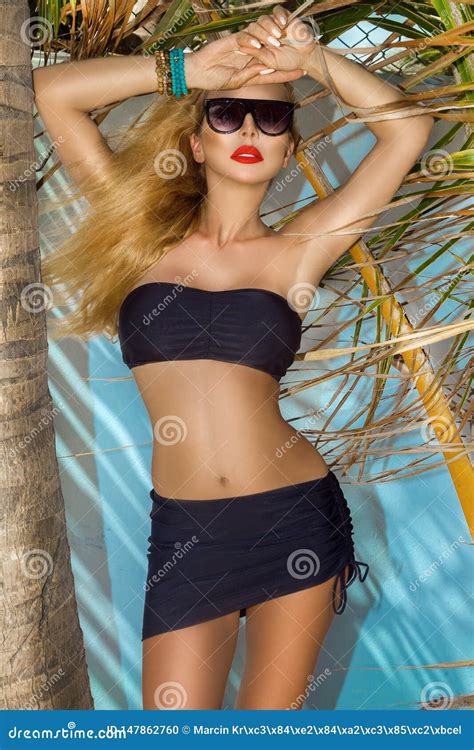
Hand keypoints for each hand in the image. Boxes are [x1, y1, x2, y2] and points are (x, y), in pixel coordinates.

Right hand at [186, 32, 305, 90]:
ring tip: (276, 42)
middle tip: (294, 48)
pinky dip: (252, 40)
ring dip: (269, 39)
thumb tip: (267, 70)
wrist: (199, 71)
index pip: (274, 72)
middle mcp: (251, 58)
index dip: (288, 73)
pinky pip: (246, 36)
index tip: (302, 72)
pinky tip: (257, 45)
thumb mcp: (236, 81)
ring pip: (262, 38)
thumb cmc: (215, 80)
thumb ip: (251, 75)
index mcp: (253, 72)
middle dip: (284, 50)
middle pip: (272, 52)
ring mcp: (244, 48)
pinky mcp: (234, 40)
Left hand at [235, 4, 317, 73]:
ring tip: (279, 35)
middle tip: (275, 43)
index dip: (248, 40)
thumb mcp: (271, 62)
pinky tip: (284, 23)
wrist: (305, 56)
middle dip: (263, 34)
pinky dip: (279, 15)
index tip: (258, 46)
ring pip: (264, 18)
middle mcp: (262, 33)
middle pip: (254, 27)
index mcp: (256, 44)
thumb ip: (257, 55)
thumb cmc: (288, 62)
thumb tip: (241, 49)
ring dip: (270, 26)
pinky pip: (276, 11)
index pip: (245, 37)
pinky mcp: (282, 17)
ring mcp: (272, 24)